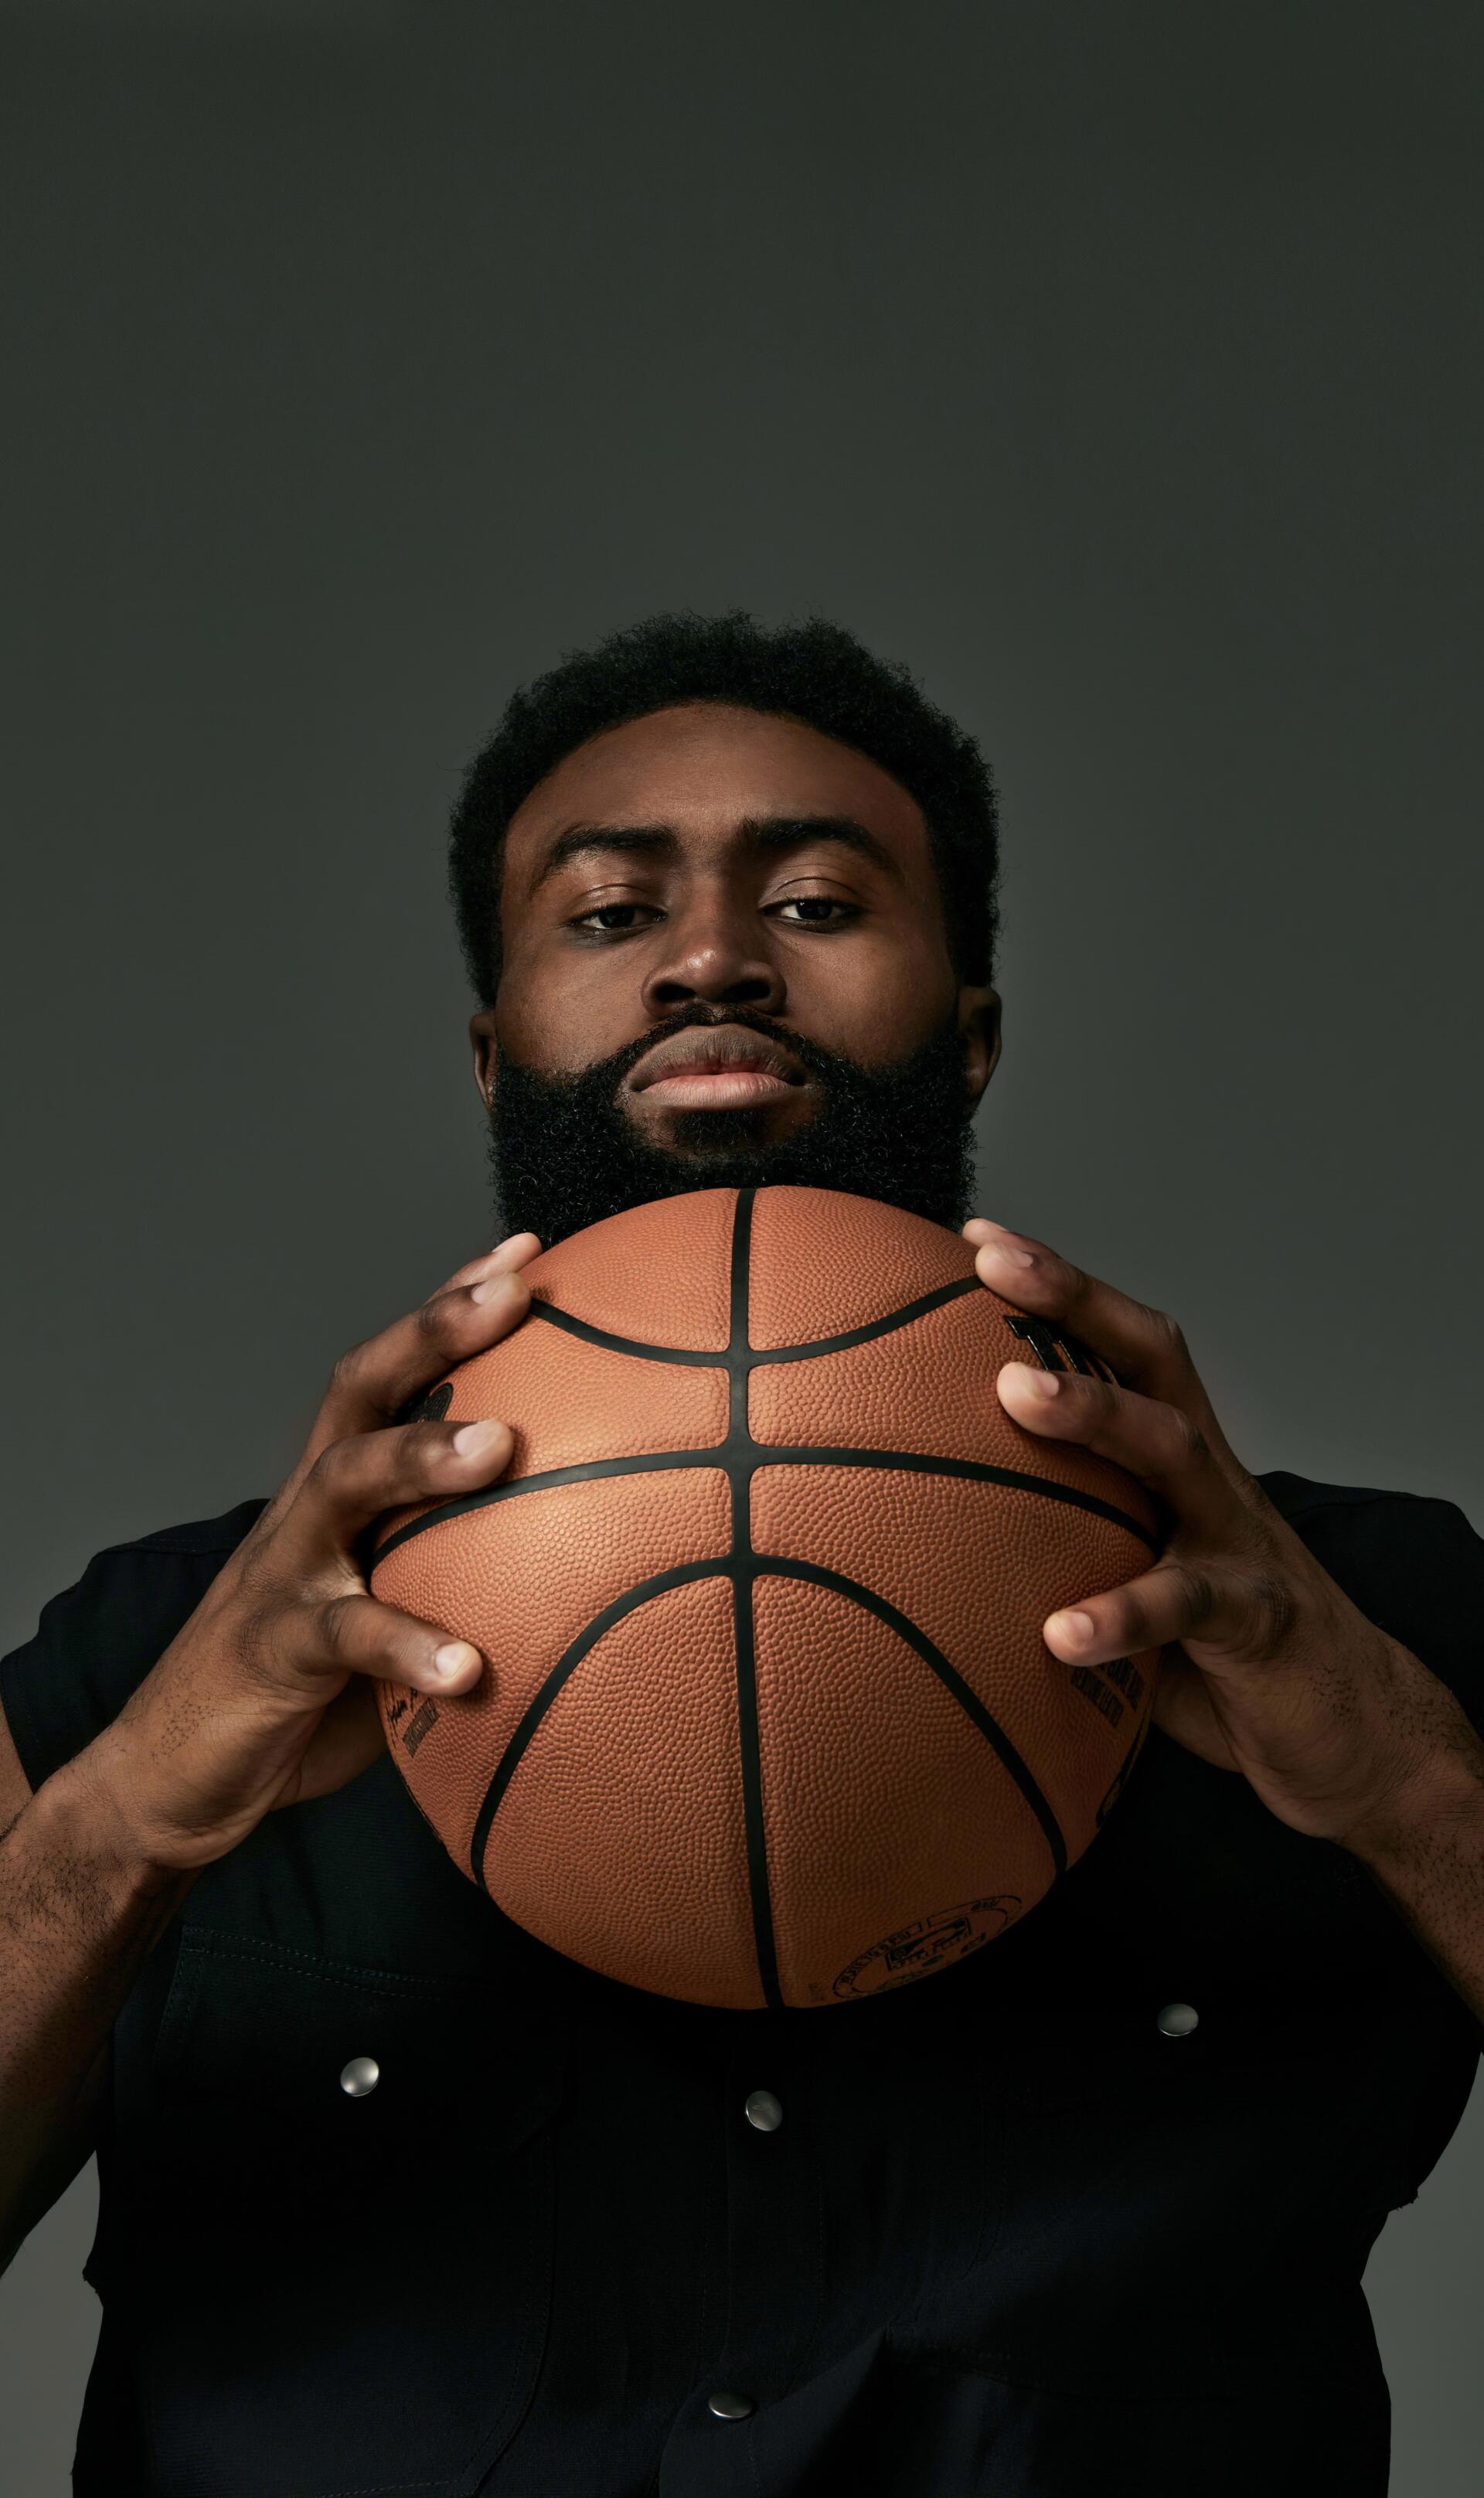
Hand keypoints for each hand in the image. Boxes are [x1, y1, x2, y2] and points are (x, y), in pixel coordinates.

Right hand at [80, 1234, 541, 1873]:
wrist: (178, 1774)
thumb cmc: (311, 1686)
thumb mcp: (393, 1607)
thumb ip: (468, 1574)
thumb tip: (607, 1560)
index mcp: (341, 1487)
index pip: (394, 1371)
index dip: (451, 1306)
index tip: (527, 1252)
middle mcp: (310, 1507)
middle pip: (363, 1389)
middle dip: (436, 1331)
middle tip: (515, 1295)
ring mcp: (287, 1572)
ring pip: (347, 1485)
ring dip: (420, 1456)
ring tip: (499, 1445)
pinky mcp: (273, 1651)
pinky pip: (345, 1639)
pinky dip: (408, 1646)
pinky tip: (469, 1665)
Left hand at [962, 1215, 1469, 1853]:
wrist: (1347, 1728)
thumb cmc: (1213, 1645)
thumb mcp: (1130, 1572)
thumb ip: (1056, 1540)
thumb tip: (922, 1533)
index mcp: (1178, 1458)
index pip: (1122, 1346)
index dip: (1059, 1289)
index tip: (978, 1241)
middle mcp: (1210, 1479)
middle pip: (1150, 1362)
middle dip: (1074, 1303)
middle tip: (993, 1272)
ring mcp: (1240, 1540)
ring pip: (1174, 1453)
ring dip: (1098, 1414)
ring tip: (1017, 1397)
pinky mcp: (1259, 1620)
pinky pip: (1191, 1606)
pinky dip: (1125, 1614)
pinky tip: (1063, 1633)